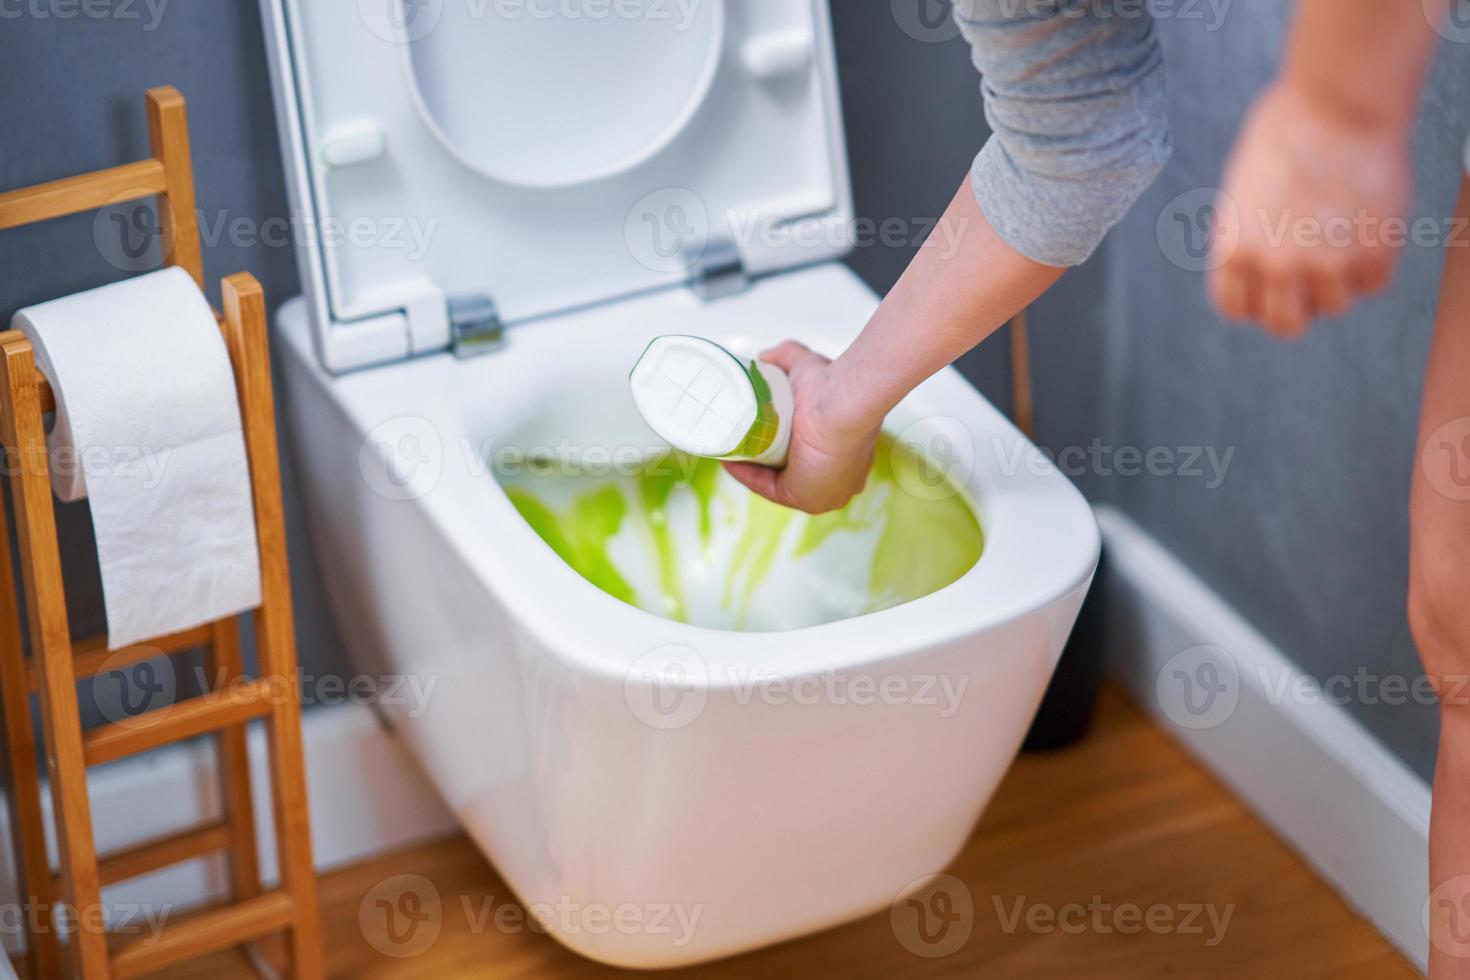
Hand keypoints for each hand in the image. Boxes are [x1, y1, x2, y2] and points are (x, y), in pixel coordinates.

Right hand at [723, 341, 882, 514]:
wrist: (842, 403)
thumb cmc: (835, 386)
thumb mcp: (808, 366)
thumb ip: (789, 355)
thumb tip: (766, 356)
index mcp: (848, 456)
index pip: (806, 456)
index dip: (776, 443)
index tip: (753, 428)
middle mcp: (839, 480)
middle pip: (790, 471)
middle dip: (761, 457)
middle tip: (737, 437)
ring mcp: (824, 493)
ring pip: (777, 480)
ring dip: (750, 466)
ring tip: (728, 445)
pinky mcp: (805, 499)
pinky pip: (768, 489)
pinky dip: (746, 475)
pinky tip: (728, 459)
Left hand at [1209, 82, 1411, 337]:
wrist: (1338, 101)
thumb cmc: (1288, 130)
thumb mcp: (1243, 189)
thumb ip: (1248, 235)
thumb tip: (1264, 267)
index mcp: (1233, 250)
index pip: (1235, 308)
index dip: (1254, 298)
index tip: (1269, 282)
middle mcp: (1275, 266)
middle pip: (1285, 326)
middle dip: (1297, 306)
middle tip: (1310, 275)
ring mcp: (1327, 264)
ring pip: (1335, 305)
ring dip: (1339, 278)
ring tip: (1342, 232)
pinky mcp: (1375, 252)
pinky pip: (1374, 282)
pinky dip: (1374, 261)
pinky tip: (1368, 223)